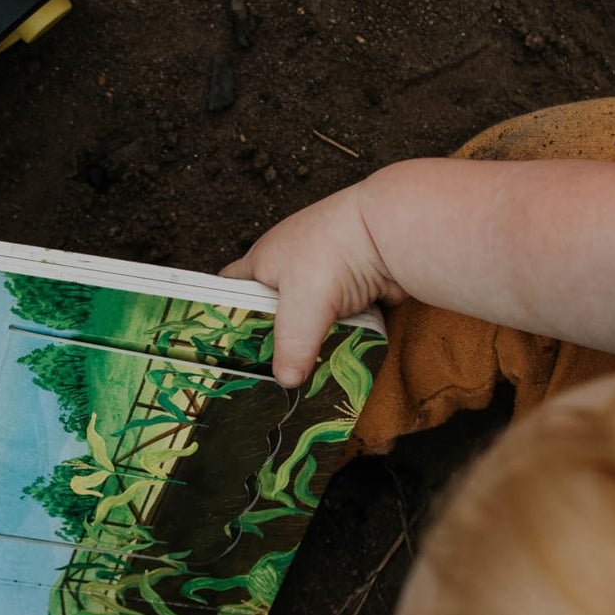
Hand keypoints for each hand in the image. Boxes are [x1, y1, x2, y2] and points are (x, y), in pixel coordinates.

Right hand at [222, 172, 405, 385]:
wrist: (395, 232)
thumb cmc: (335, 252)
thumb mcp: (302, 304)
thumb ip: (291, 346)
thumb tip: (287, 382)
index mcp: (263, 260)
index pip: (227, 290)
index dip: (220, 317)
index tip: (220, 350)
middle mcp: (289, 268)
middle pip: (268, 312)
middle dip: (267, 340)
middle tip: (260, 375)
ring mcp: (324, 279)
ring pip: (306, 321)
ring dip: (307, 342)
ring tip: (297, 375)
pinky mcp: (353, 290)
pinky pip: (337, 322)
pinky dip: (336, 338)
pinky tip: (331, 359)